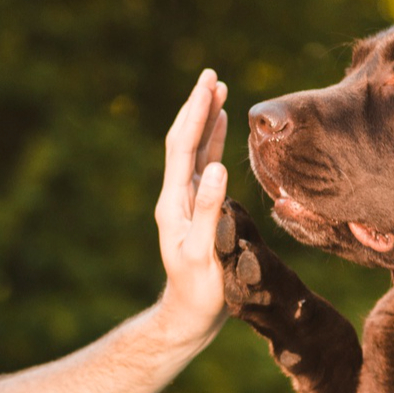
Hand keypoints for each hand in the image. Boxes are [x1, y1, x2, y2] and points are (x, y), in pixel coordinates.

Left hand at [152, 68, 229, 345]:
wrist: (190, 316)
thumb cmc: (199, 291)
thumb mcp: (203, 252)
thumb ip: (208, 210)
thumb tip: (214, 168)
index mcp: (173, 203)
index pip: (182, 147)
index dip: (194, 114)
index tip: (207, 85)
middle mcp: (175, 197)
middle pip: (184, 141)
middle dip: (197, 107)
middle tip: (211, 76)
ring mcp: (185, 201)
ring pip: (194, 151)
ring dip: (205, 120)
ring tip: (217, 90)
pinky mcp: (198, 209)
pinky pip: (203, 166)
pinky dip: (211, 142)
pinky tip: (220, 126)